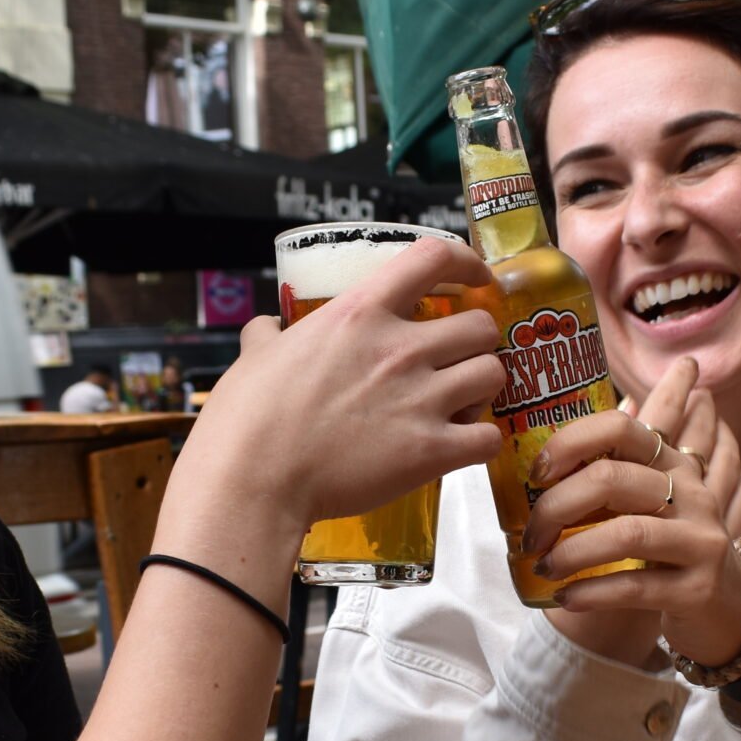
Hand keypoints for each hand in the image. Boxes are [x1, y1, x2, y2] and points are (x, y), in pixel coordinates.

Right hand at [187, 236, 505, 533]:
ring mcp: (421, 399)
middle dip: (476, 342)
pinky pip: (490, 436)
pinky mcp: (432, 451)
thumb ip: (269, 334)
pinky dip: (483, 441)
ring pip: (494, 374)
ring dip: (483, 388)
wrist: (254, 482)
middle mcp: (400, 348)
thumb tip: (267, 328)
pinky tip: (462, 446)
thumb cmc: (247, 420)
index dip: (466, 263)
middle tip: (457, 360)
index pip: (433, 258)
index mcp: (359, 313)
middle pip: (480, 325)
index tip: (474, 277)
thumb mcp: (255, 355)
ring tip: (461, 403)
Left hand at [524, 357, 740, 668]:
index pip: (620, 427)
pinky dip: (591, 593)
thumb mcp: (653, 501)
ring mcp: (699, 541)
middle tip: (531, 537)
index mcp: (673, 464)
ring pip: (625, 534)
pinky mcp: (697, 588)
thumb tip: (543, 453)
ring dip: (570, 552)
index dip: (570, 442)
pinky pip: (635, 585)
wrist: (727, 606)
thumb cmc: (671, 548)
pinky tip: (566, 598)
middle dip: (556, 507)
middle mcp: (693, 494)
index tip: (537, 472)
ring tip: (545, 567)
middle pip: (612, 479)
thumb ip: (613, 471)